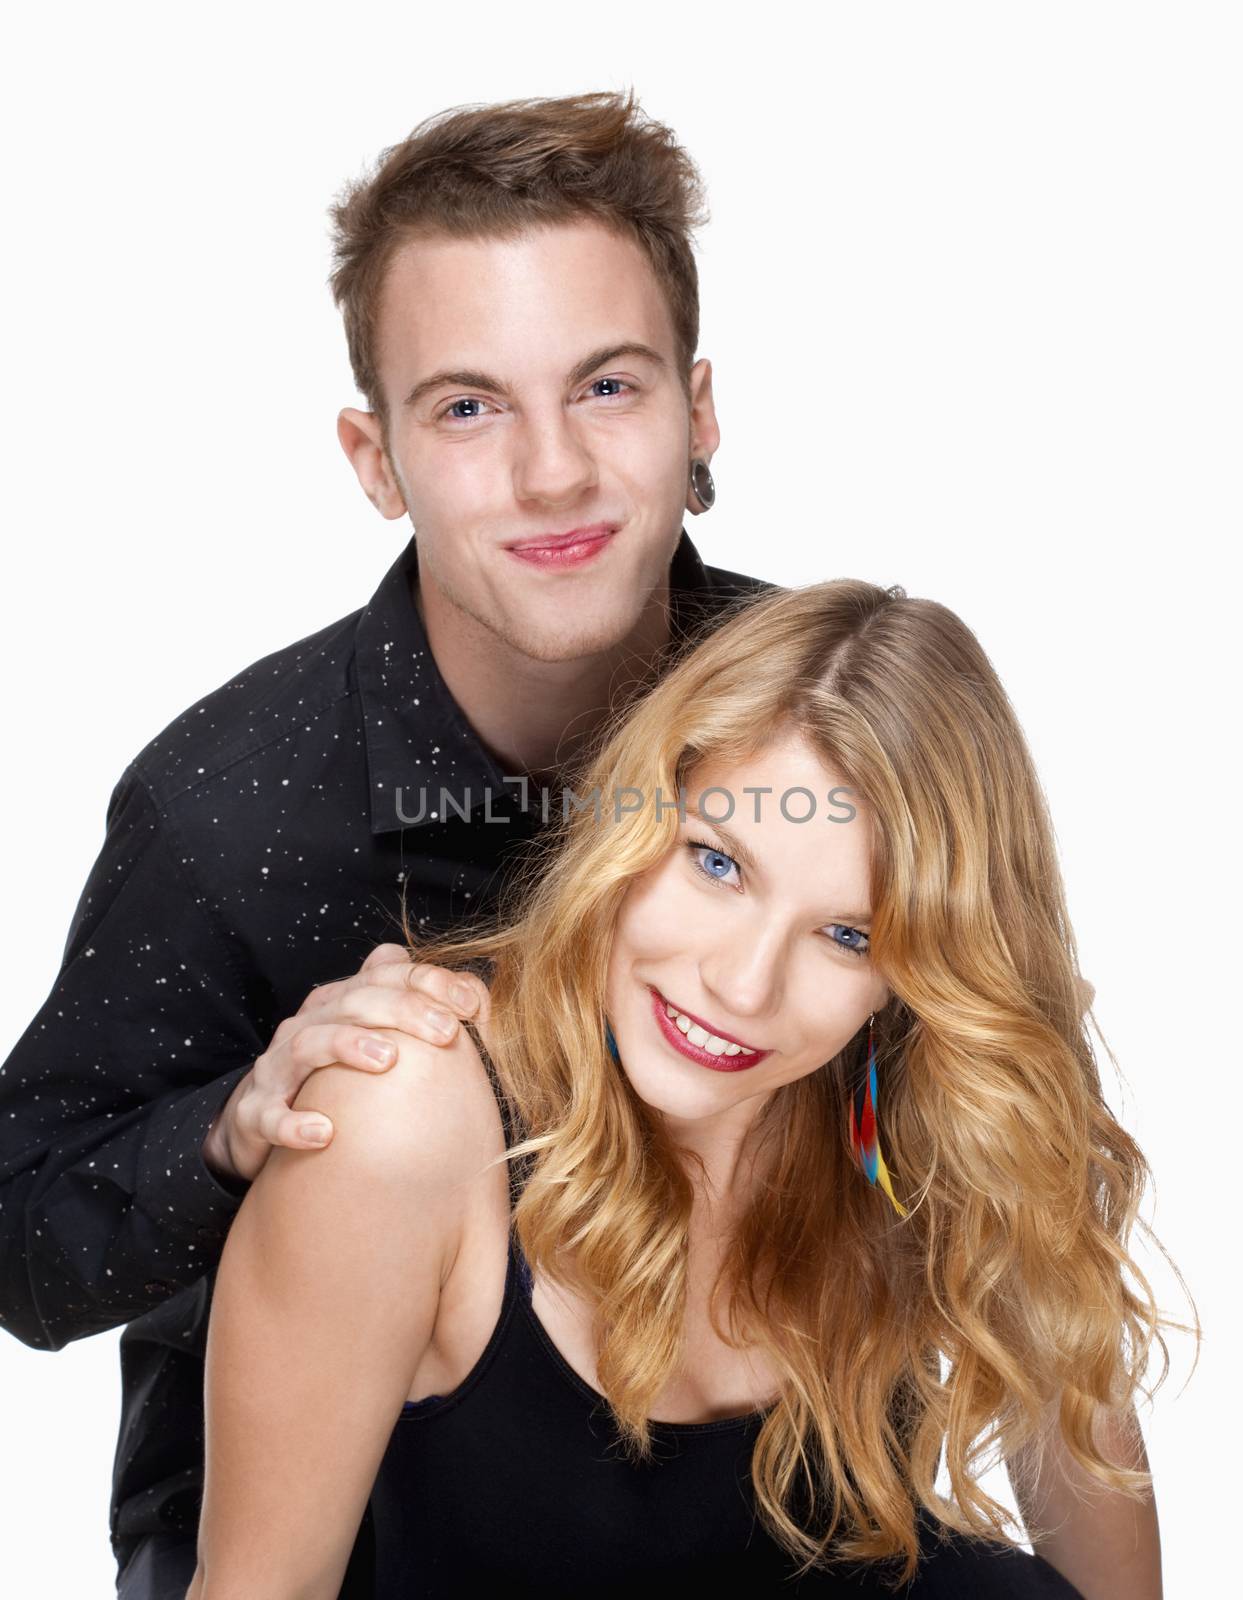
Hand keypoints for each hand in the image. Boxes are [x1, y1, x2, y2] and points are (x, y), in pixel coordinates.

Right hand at [202, 944, 490, 1185]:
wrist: (256, 1121)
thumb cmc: (328, 1079)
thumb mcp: (368, 1039)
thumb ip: (415, 1014)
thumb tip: (474, 991)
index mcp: (338, 1004)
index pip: (386, 976)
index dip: (430, 983)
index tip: (472, 1006)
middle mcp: (307, 1026)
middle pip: (355, 1002)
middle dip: (403, 1011)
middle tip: (447, 1033)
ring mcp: (277, 1068)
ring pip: (308, 1043)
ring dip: (348, 1046)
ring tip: (388, 1061)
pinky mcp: (254, 1113)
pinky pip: (269, 1115)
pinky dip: (294, 1122)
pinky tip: (324, 1133)